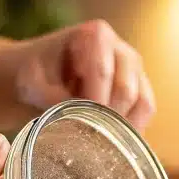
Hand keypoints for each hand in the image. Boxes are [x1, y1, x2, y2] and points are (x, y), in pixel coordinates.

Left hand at [8, 20, 154, 129]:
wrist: (42, 78)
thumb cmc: (36, 75)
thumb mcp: (33, 83)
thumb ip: (52, 98)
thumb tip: (77, 119)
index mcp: (97, 35)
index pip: (103, 71)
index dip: (93, 101)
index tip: (79, 121)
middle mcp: (122, 50)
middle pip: (126, 90)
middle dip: (107, 118)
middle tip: (88, 136)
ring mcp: (135, 71)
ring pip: (143, 103)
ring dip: (123, 127)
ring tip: (101, 141)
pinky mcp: (140, 92)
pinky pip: (146, 114)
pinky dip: (132, 132)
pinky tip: (113, 143)